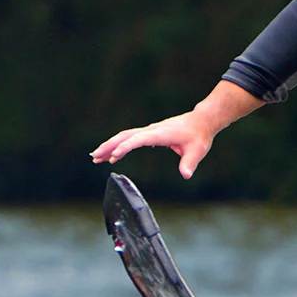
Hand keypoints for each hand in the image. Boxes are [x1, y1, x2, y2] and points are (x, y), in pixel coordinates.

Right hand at [92, 80, 262, 178]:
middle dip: (108, 146)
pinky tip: (111, 153)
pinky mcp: (150, 133)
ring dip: (109, 145)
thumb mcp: (197, 151)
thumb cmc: (199, 136)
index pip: (138, 139)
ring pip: (125, 136)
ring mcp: (150, 131)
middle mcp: (152, 130)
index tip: (113, 157)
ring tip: (96, 156)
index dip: (124, 148)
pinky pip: (130, 137)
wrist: (201, 122)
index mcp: (160, 134)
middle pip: (125, 136)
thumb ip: (190, 163)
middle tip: (95, 157)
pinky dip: (118, 144)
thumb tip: (186, 174)